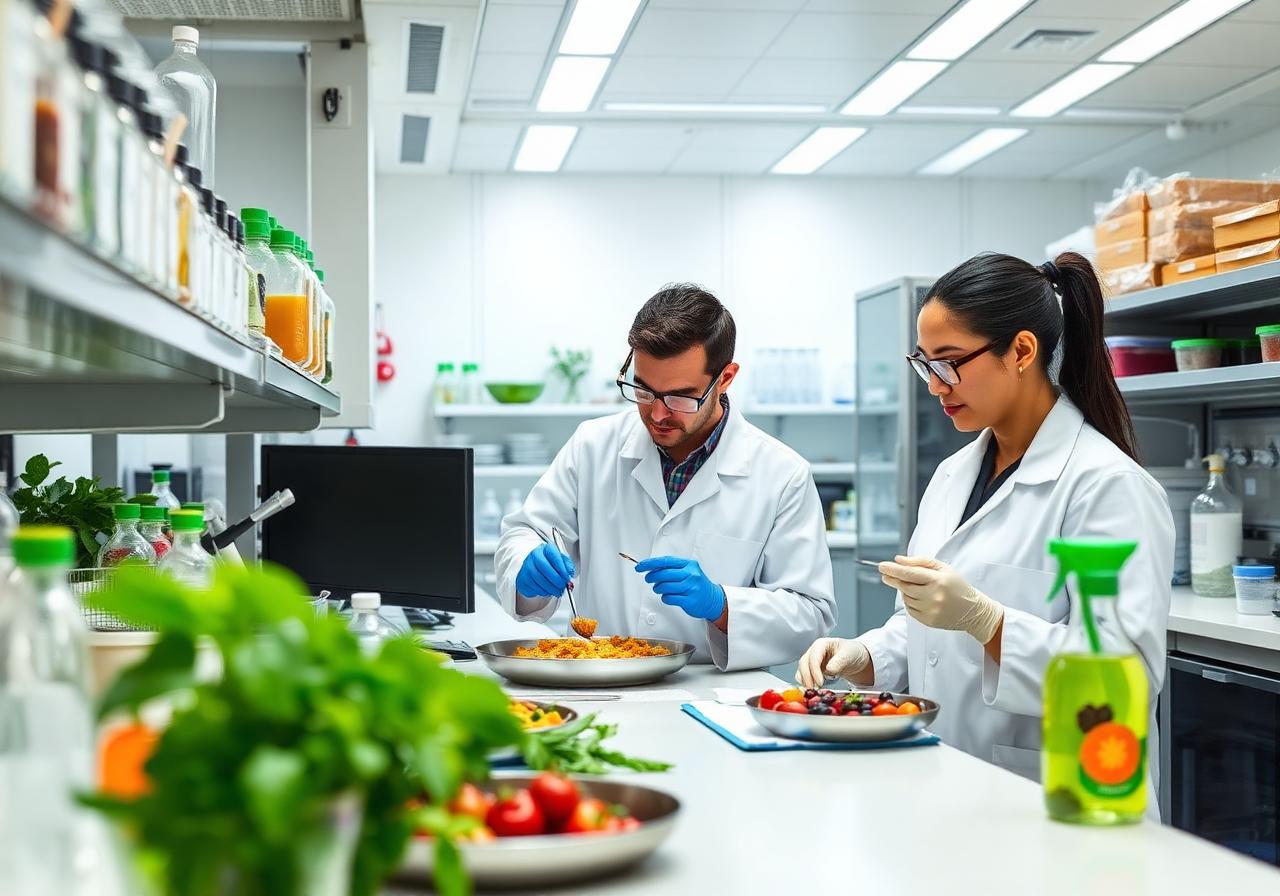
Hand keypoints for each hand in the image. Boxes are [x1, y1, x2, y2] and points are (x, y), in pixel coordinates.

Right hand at [516, 543, 574, 597]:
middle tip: (562, 586)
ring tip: (558, 591)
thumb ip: (567, 565)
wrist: (535, 569)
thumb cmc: (550, 565)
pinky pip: (533, 586)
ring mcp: (526, 566)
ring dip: (550, 587)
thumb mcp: (561, 561)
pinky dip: (543, 591)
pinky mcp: (522, 578)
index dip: (561, 567)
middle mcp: (534, 555)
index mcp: (546, 549)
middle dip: (555, 579)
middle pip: (544, 566)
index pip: (553, 555)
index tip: (567, 577)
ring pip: (538, 578)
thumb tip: (570, 572)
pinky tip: (548, 591)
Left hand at [635, 556, 725, 621]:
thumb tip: (651, 568)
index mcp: (689, 565)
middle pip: (663, 574)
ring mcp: (691, 587)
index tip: (640, 567)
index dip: (650, 563)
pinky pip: (669, 598)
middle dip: (651, 577)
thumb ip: (672, 568)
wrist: (713, 599)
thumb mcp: (688, 571)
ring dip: (658, 589)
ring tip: (660, 589)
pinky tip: (668, 597)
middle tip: (648, 579)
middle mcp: (691, 574)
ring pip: (664, 587)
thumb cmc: (697, 585)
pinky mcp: (690, 600)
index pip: (665, 561)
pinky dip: (665, 598)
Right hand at [796, 638, 870, 688]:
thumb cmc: (852, 652)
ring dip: (805, 680)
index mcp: (822, 644)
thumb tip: (829, 669)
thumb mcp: (849, 655)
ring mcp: (812, 660)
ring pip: (802, 669)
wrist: (856, 658)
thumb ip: (839, 661)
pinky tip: (812, 689)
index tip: (820, 682)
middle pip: (804, 663)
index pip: (814, 657)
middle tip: (813, 689)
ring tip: (812, 691)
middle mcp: (814, 651)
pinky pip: (804, 675)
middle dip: (807, 677)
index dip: (814, 670)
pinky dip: (805, 682)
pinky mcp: (813, 669)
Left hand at [879, 556, 1003, 643]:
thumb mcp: (943, 568)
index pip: (909, 574)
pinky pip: (910, 609)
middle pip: (904, 586)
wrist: (973, 610)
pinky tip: (921, 598)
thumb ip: (920, 562)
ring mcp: (930, 610)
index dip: (893, 570)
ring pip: (906, 598)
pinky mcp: (928, 621)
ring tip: (917, 588)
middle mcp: (933, 596)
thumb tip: (898, 560)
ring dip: (905, 591)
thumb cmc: (957, 586)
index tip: (882, 566)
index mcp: (938, 580)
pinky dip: (911, 602)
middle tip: (886, 575)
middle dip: (893, 579)